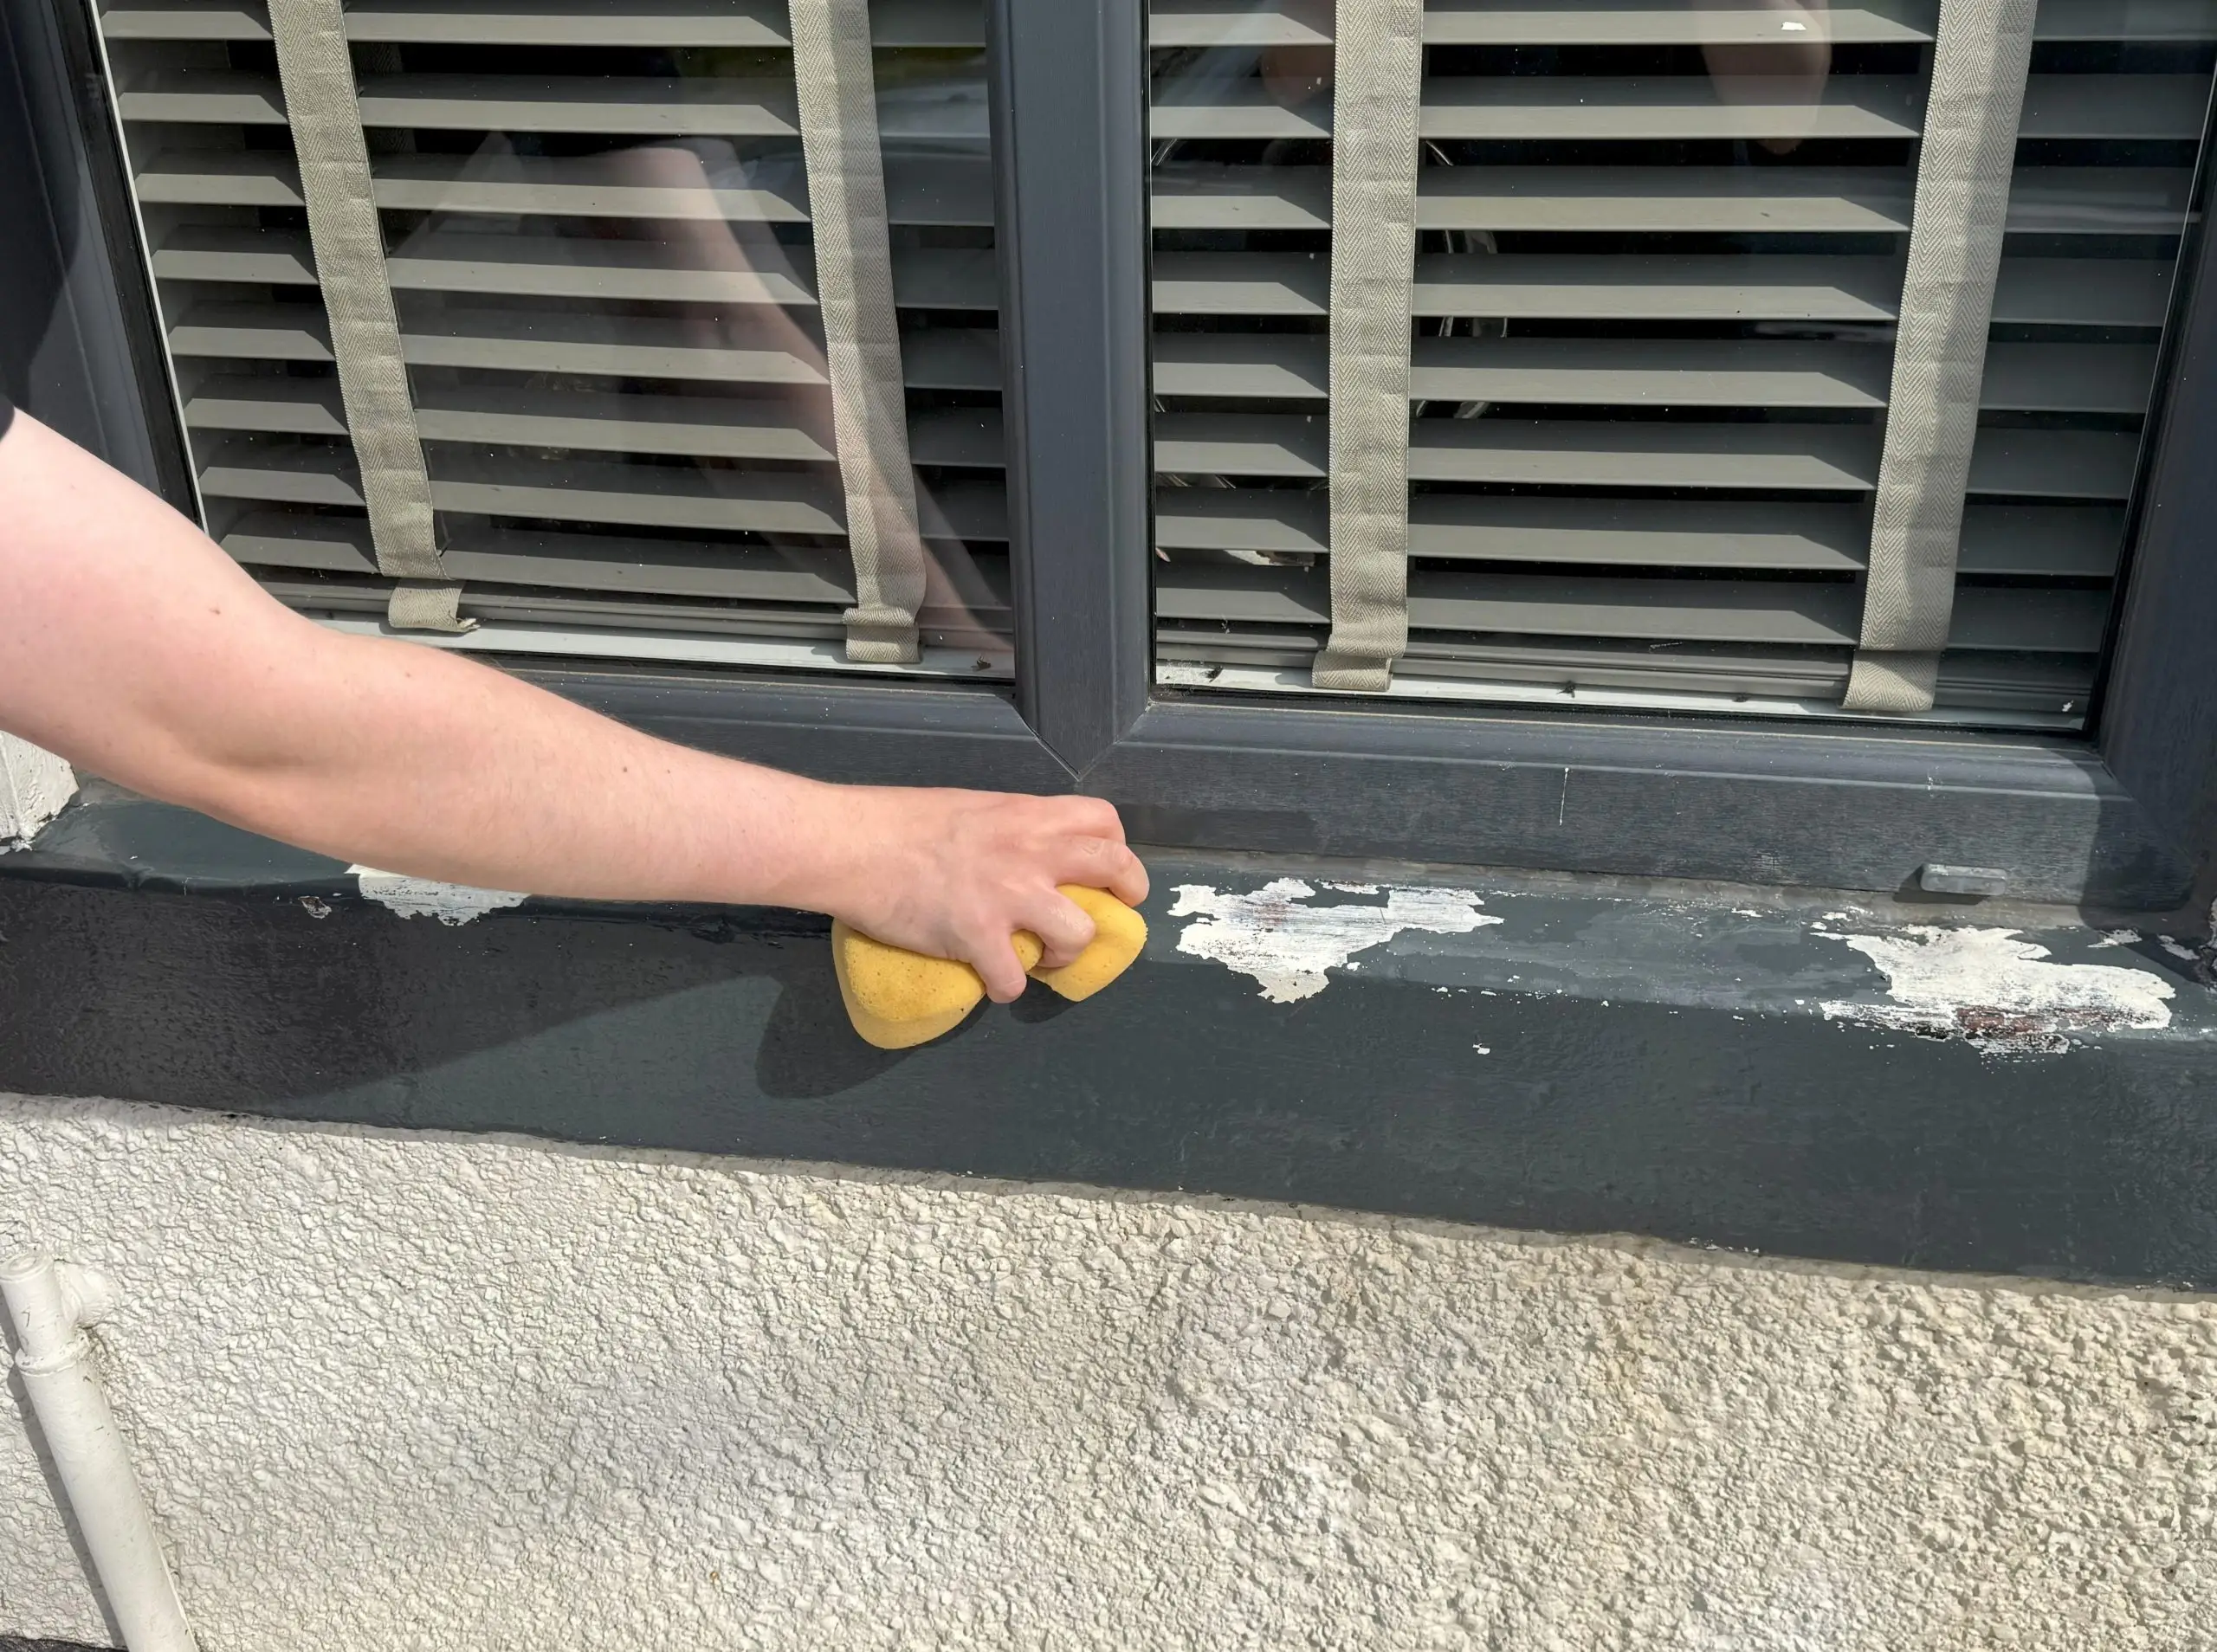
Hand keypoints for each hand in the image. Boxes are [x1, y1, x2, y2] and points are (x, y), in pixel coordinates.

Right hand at [793, 786, 1148, 1002]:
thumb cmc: (896, 821)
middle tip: (1108, 917)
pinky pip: (1014, 980)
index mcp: (1027, 815)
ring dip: (1067, 953)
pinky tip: (990, 982)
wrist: (848, 844)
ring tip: (1042, 957)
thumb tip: (1020, 852)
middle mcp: (1030, 852)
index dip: (1116, 848)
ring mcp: (1007, 896)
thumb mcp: (969, 808)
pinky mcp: (977, 937)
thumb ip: (1006, 830)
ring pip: (1079, 934)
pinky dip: (1006, 989)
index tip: (1106, 870)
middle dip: (1126, 897)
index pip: (1104, 822)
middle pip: (1115, 870)